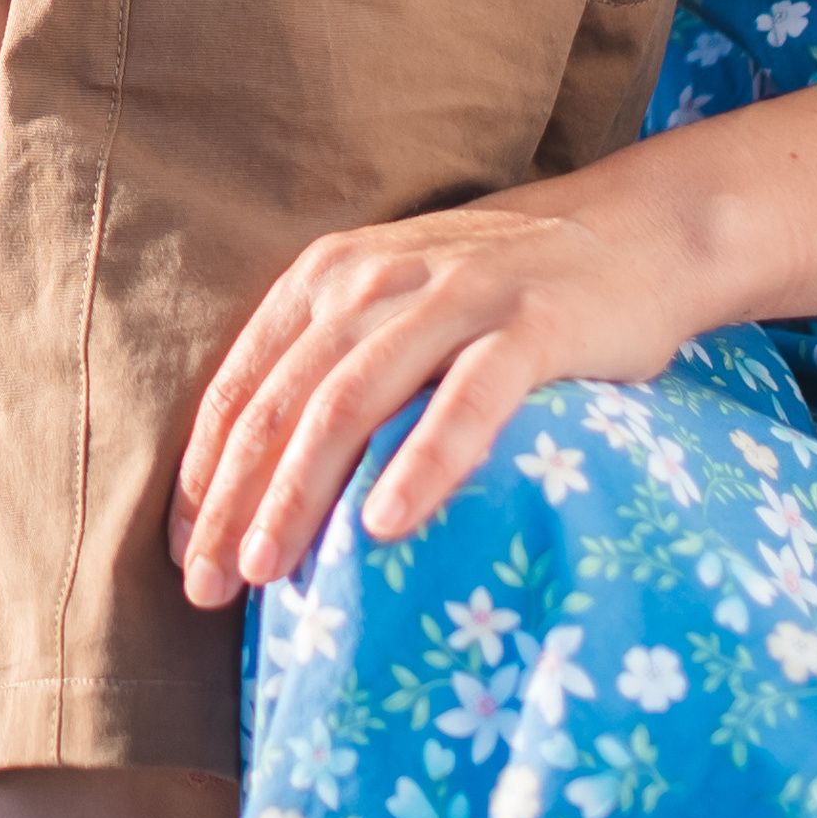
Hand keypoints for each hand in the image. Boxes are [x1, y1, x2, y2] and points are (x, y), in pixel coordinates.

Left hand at [171, 184, 689, 604]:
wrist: (635, 229)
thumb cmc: (501, 289)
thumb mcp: (399, 301)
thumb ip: (334, 363)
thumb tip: (255, 491)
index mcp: (334, 272)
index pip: (244, 380)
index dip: (202, 470)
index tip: (181, 555)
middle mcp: (383, 275)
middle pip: (286, 398)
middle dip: (235, 498)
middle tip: (207, 588)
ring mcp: (460, 296)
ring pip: (355, 397)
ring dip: (301, 489)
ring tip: (268, 569)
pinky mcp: (533, 325)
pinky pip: (467, 399)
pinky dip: (421, 461)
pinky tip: (386, 523)